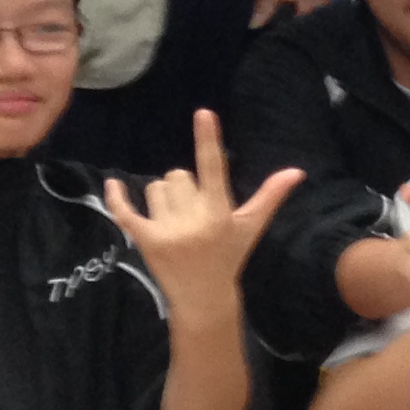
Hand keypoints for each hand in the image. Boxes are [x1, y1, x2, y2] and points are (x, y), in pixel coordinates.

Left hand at [102, 110, 302, 291]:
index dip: (208, 139)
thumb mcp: (250, 227)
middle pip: (178, 175)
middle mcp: (194, 220)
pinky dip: (117, 198)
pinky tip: (112, 184)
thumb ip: (270, 196)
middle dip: (184, 188)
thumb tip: (297, 171)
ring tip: (174, 222)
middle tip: (192, 213)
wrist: (202, 297)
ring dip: (162, 199)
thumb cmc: (229, 257)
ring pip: (155, 188)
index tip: (203, 112)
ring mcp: (167, 231)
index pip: (214, 168)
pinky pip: (125, 212)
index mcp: (220, 212)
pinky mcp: (145, 240)